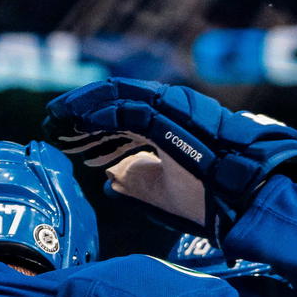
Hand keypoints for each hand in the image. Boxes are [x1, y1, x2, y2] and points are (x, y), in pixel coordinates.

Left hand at [44, 78, 296, 237]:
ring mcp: (169, 108)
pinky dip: (97, 116)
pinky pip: (124, 111)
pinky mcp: (167, 117)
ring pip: (114, 99)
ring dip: (81, 109)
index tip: (65, 132)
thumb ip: (138, 181)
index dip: (90, 122)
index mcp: (169, 121)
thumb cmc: (211, 197)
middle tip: (51, 121)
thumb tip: (110, 179)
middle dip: (78, 111)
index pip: (121, 113)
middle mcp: (169, 107)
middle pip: (113, 100)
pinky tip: (75, 125)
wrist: (244, 197)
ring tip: (55, 119)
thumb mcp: (163, 190)